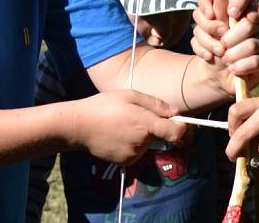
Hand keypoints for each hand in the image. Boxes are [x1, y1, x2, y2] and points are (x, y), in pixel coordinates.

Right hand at [71, 90, 186, 164]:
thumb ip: (155, 104)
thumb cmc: (104, 105)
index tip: (176, 120)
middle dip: (153, 126)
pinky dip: (132, 144)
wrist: (78, 126)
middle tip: (134, 115)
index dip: (180, 126)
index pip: (175, 132)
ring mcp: (133, 154)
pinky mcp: (125, 162)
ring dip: (141, 135)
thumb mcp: (130, 96)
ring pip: (147, 143)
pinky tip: (117, 135)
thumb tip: (176, 112)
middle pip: (159, 135)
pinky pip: (137, 151)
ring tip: (121, 124)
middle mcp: (142, 142)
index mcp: (145, 124)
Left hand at [191, 0, 258, 86]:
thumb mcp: (206, 28)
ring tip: (225, 59)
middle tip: (221, 47)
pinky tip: (233, 68)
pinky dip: (240, 66)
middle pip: (247, 24)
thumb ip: (209, 14)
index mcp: (239, 8)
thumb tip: (214, 6)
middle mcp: (255, 21)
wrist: (218, 72)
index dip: (239, 1)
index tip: (231, 13)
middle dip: (229, 38)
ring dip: (233, 55)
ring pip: (252, 44)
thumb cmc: (213, 44)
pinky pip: (256, 61)